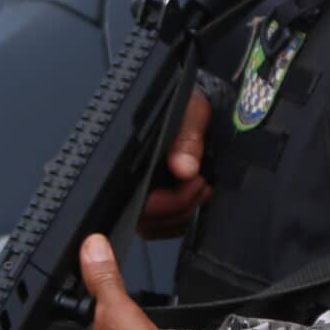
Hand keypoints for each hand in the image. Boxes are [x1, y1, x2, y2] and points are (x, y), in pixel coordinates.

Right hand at [137, 91, 213, 238]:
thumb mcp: (190, 111)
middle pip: (146, 221)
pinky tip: (192, 197)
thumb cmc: (184, 102)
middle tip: (203, 183)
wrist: (188, 101)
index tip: (194, 182)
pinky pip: (160, 227)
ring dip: (182, 214)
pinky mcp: (150, 200)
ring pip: (154, 227)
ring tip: (201, 187)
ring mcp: (135, 193)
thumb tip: (183, 168)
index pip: (138, 202)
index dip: (169, 201)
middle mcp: (127, 179)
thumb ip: (186, 138)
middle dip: (181, 207)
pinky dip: (180, 218)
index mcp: (129, 158)